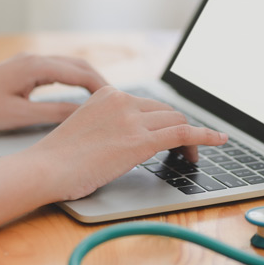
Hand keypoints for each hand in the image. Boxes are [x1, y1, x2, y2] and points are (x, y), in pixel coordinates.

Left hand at [0, 54, 108, 132]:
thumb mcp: (19, 116)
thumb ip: (54, 114)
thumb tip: (84, 115)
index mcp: (35, 66)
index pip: (80, 73)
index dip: (102, 89)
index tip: (119, 103)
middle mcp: (33, 59)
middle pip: (78, 65)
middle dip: (100, 82)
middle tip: (118, 102)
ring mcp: (26, 63)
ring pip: (67, 67)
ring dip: (87, 80)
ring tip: (104, 100)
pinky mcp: (21, 71)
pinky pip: (55, 72)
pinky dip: (71, 81)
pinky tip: (77, 95)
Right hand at [22, 87, 227, 200]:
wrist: (44, 170)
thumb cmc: (57, 161)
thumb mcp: (84, 130)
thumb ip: (107, 127)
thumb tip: (126, 141)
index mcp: (107, 94)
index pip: (148, 104)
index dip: (164, 121)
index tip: (172, 133)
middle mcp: (122, 100)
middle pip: (166, 111)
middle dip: (179, 128)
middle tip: (185, 149)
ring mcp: (132, 119)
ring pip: (177, 121)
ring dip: (192, 138)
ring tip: (196, 154)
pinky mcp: (140, 140)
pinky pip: (183, 133)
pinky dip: (205, 136)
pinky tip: (219, 141)